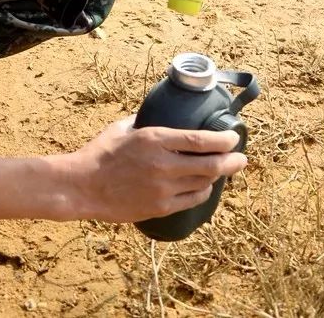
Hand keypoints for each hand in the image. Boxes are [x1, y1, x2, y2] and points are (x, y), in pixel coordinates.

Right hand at [66, 117, 246, 222]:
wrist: (81, 186)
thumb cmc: (99, 153)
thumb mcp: (123, 128)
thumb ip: (145, 122)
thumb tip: (160, 114)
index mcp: (155, 139)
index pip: (201, 140)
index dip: (224, 139)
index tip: (233, 137)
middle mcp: (163, 165)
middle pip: (211, 165)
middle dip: (232, 161)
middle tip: (241, 158)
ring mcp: (162, 189)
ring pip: (204, 183)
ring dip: (217, 176)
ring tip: (223, 170)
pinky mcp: (159, 208)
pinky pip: (192, 201)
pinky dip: (202, 192)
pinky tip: (204, 187)